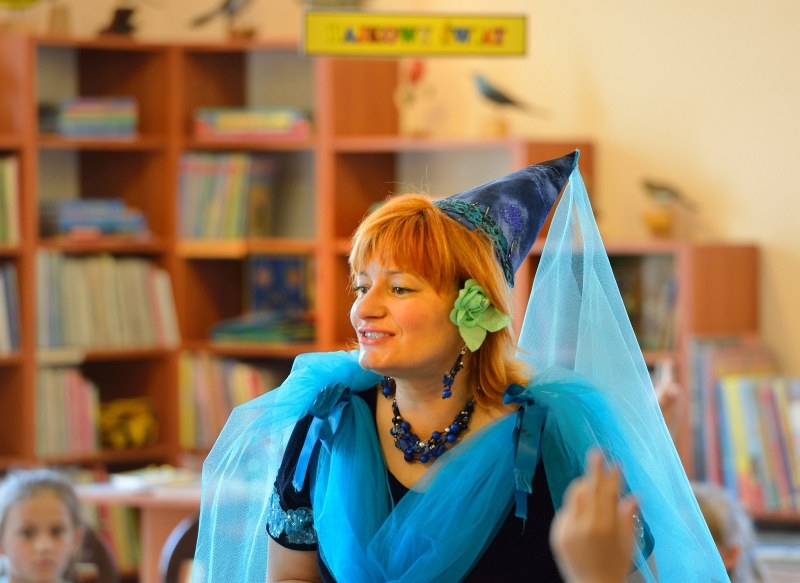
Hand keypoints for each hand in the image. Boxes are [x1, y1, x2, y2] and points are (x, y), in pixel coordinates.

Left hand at [550, 449, 637, 582]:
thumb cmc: (616, 565)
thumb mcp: (628, 542)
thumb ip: (628, 517)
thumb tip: (634, 495)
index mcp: (605, 527)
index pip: (607, 493)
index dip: (611, 476)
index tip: (615, 462)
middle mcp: (584, 526)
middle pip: (587, 488)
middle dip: (593, 469)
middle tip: (597, 452)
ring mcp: (568, 529)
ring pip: (574, 496)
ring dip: (584, 485)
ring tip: (591, 479)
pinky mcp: (557, 534)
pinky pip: (566, 511)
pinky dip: (575, 506)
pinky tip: (583, 507)